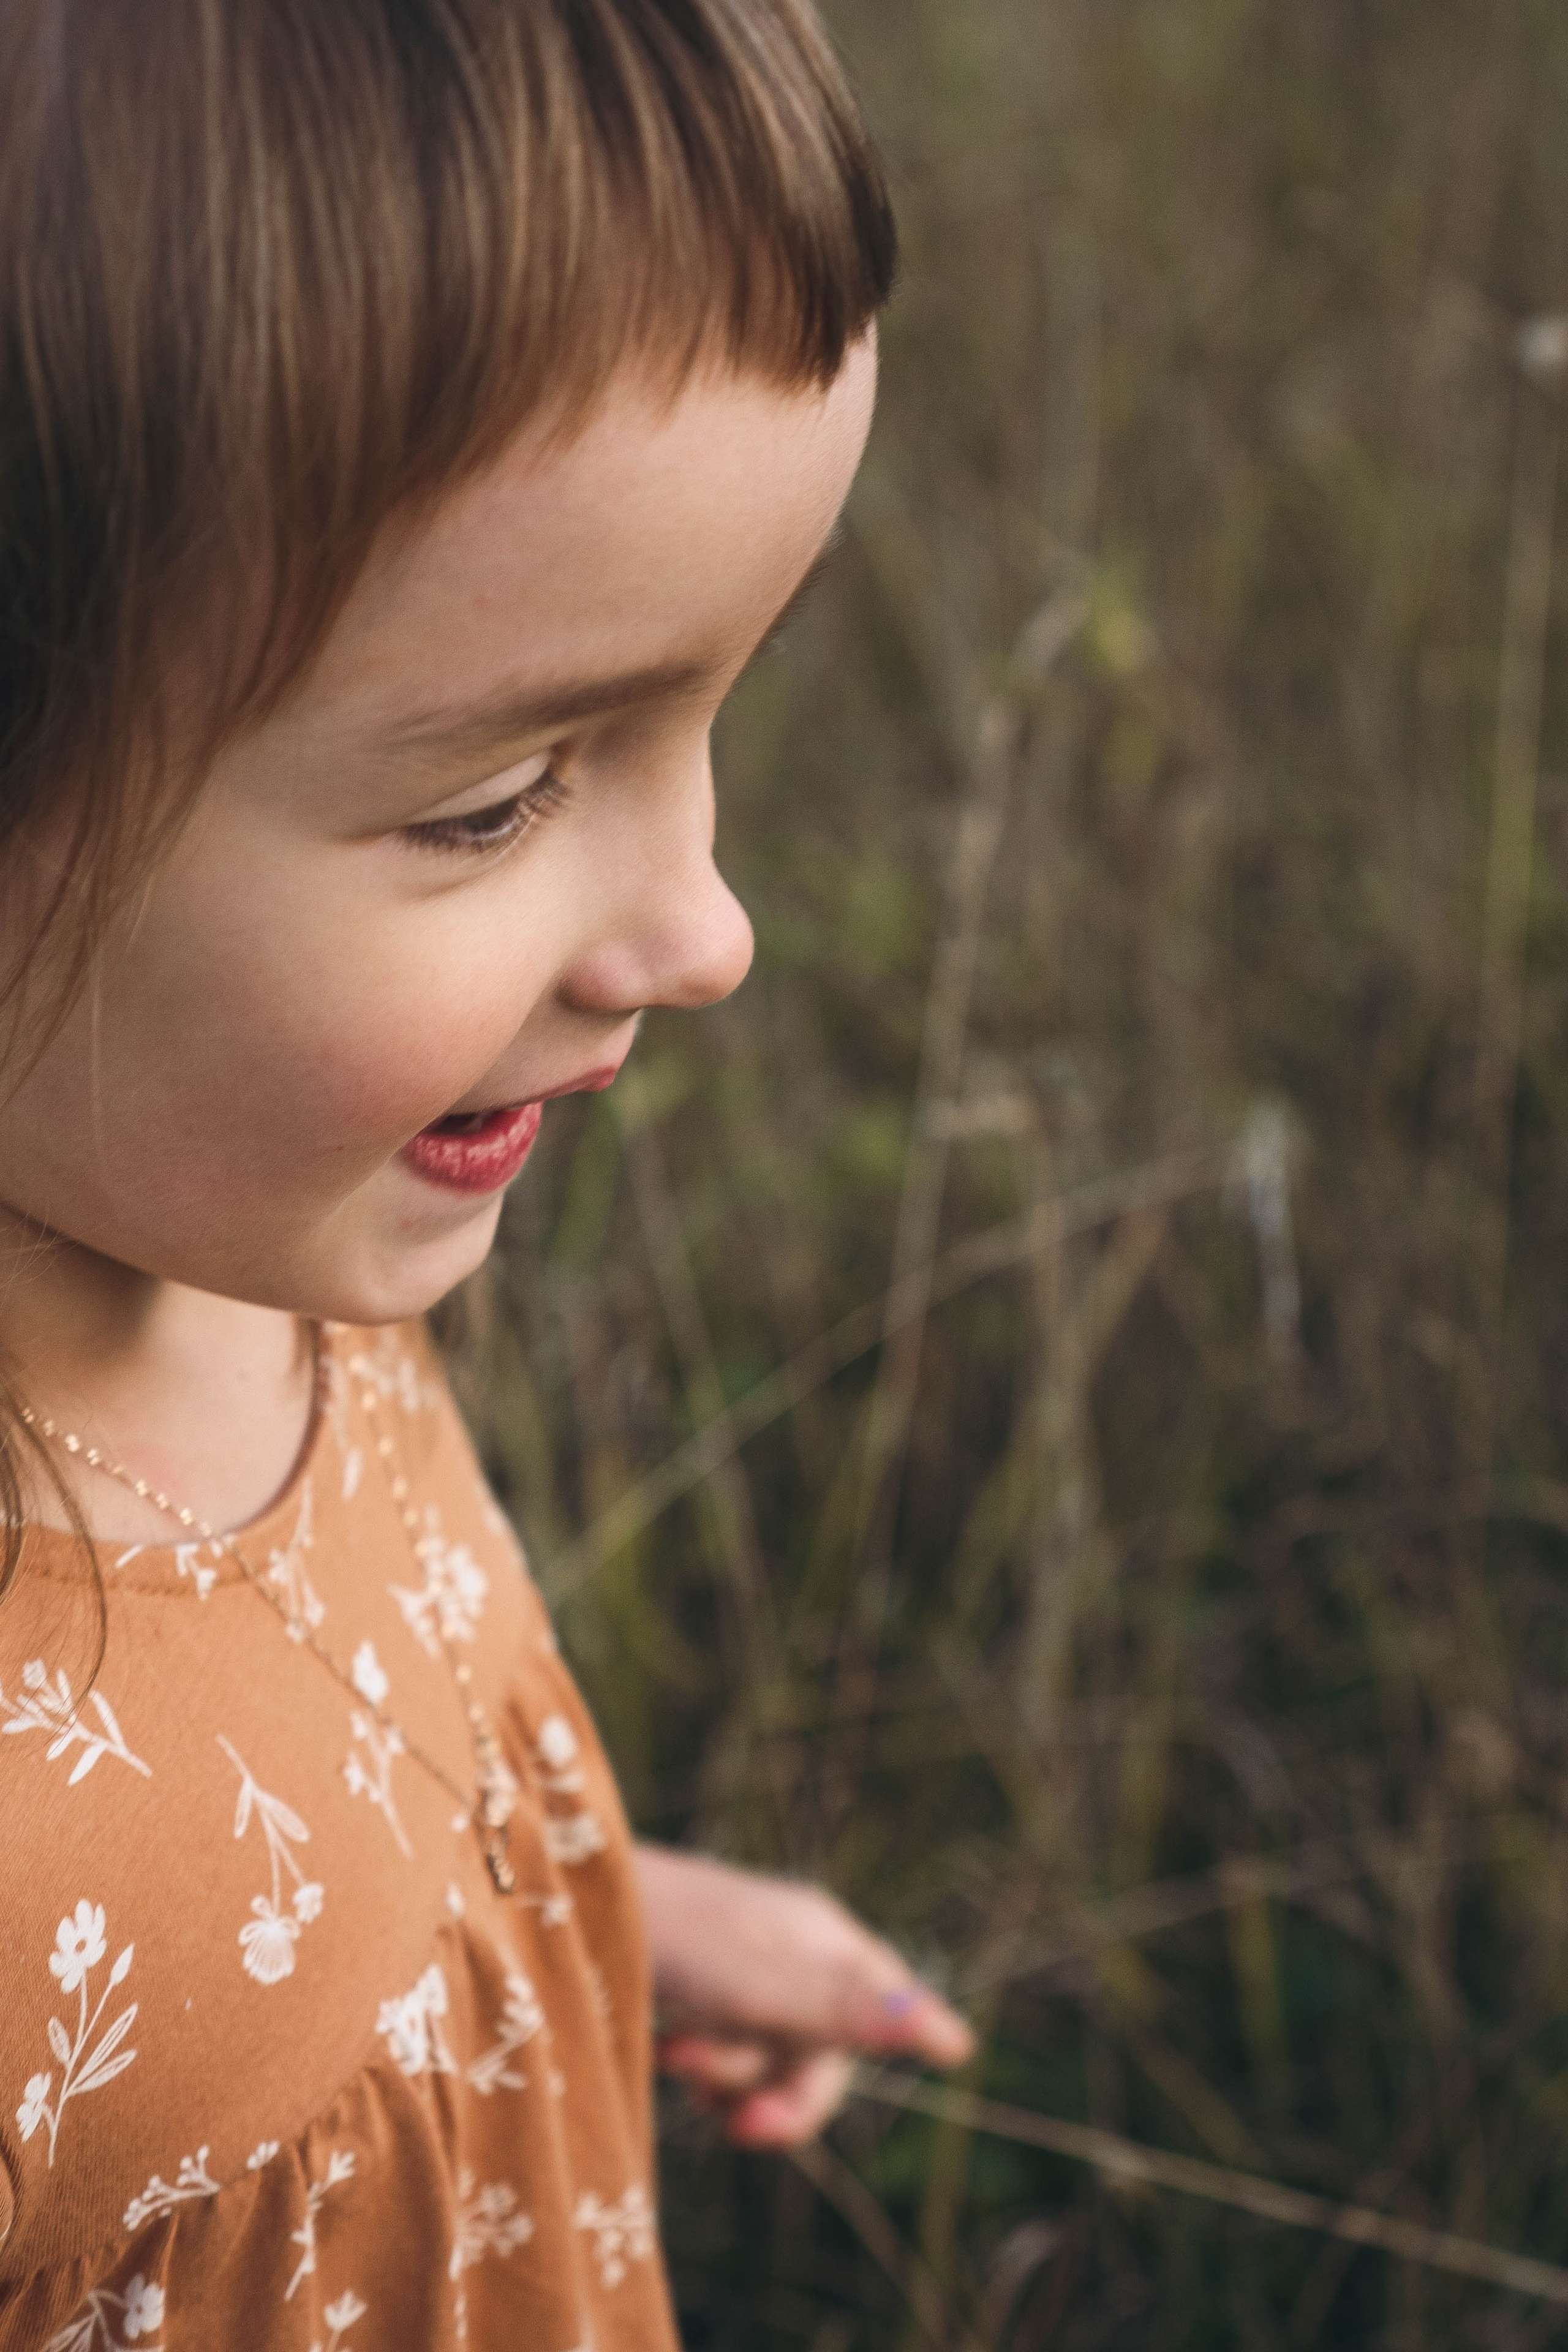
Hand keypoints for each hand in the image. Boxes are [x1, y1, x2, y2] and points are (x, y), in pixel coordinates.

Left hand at [634, 1843, 973, 2149]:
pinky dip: (700, 2068)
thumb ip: (850, 2014)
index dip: (903, 2035)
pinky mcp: (698, 1993)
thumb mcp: (762, 1984)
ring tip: (676, 2052)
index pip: (886, 1997)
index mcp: (820, 1937)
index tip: (945, 2055)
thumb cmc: (671, 1938)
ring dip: (726, 2072)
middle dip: (781, 2093)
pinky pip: (723, 2056)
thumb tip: (952, 2039)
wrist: (564, 1910)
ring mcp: (743, 1973)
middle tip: (739, 2126)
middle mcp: (790, 1953)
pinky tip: (665, 2055)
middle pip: (822, 2052)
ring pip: (767, 2060)